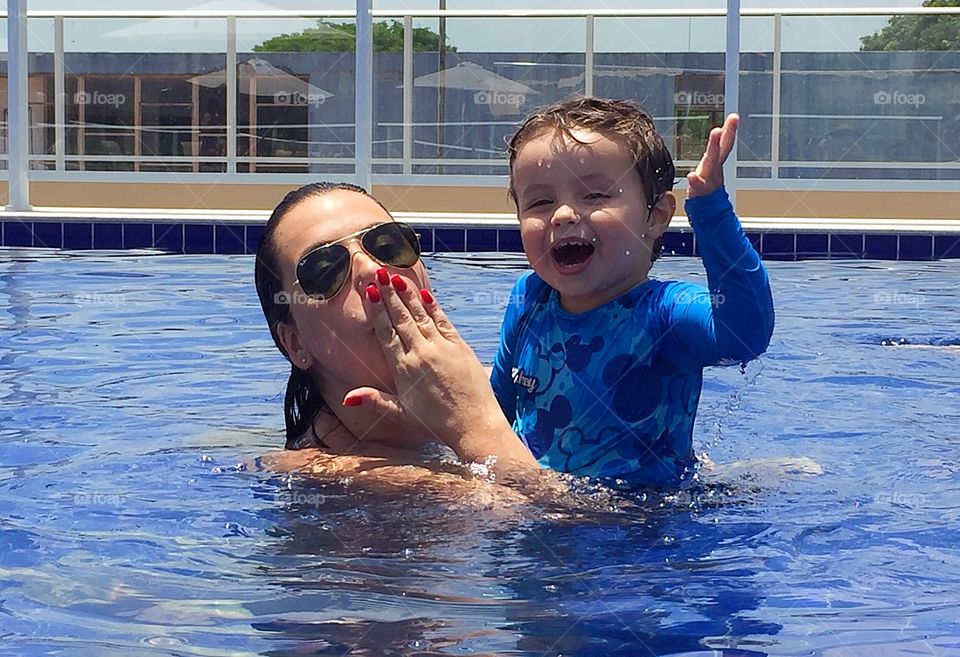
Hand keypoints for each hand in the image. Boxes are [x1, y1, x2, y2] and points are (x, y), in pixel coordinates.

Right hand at [345, 275, 537, 470]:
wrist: (474, 425)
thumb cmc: (436, 423)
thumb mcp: (402, 414)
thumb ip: (375, 401)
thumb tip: (347, 397)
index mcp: (404, 369)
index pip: (387, 333)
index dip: (378, 311)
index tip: (371, 292)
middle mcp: (422, 354)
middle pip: (402, 319)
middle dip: (389, 295)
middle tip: (379, 273)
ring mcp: (443, 348)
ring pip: (421, 316)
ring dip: (408, 295)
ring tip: (396, 277)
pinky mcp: (460, 347)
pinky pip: (444, 322)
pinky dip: (433, 307)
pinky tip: (425, 294)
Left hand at [686, 113, 738, 197]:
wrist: (707, 212)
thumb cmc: (705, 189)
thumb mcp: (709, 169)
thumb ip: (713, 154)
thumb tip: (718, 134)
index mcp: (715, 163)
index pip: (725, 144)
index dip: (730, 131)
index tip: (734, 117)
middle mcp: (714, 170)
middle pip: (721, 151)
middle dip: (724, 136)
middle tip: (728, 122)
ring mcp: (708, 180)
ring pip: (712, 163)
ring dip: (714, 148)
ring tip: (715, 133)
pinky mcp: (699, 191)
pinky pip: (697, 185)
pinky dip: (695, 181)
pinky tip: (692, 176)